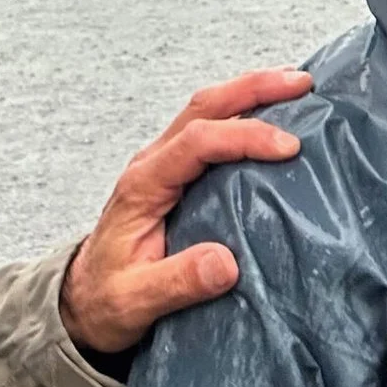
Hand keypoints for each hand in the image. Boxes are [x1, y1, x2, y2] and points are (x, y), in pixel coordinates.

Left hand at [59, 68, 313, 355]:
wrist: (85, 299)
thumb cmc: (107, 299)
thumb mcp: (135, 301)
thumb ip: (176, 283)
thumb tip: (225, 264)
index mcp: (143, 186)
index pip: (196, 143)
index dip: (244, 137)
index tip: (287, 148)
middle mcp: (153, 163)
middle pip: (204, 107)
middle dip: (254, 88)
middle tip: (302, 84)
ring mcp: (165, 163)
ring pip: (209, 110)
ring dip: (252, 92)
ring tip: (298, 87)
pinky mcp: (178, 172)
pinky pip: (213, 129)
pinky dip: (246, 112)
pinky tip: (275, 115)